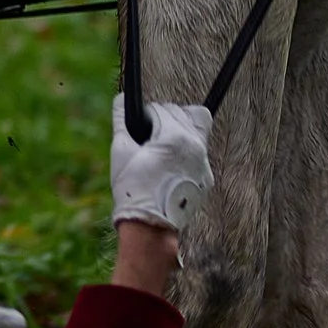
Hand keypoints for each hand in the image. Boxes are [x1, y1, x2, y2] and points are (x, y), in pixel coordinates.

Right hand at [109, 97, 213, 231]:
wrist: (150, 227)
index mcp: (175, 137)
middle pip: (183, 113)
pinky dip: (186, 151)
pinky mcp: (206, 179)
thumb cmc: (133, 189)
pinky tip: (169, 163)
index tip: (137, 124)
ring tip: (162, 144)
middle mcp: (196, 147)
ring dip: (180, 129)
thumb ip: (122, 121)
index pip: (162, 109)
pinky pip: (199, 153)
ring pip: (198, 129)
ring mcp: (204, 164)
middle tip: (148, 132)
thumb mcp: (121, 151)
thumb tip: (121, 100)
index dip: (146, 114)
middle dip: (164, 117)